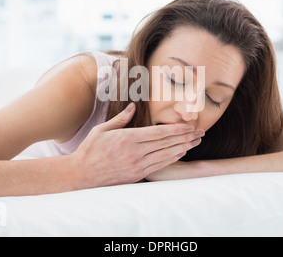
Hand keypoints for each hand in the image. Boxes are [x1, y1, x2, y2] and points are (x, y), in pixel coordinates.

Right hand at [71, 103, 202, 187]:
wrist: (82, 175)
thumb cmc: (90, 149)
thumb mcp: (102, 129)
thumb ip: (121, 119)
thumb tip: (133, 107)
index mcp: (127, 139)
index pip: (158, 133)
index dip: (176, 130)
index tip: (188, 126)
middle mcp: (135, 153)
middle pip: (166, 144)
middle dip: (185, 138)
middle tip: (200, 133)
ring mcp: (137, 166)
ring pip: (166, 156)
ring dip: (183, 148)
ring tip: (195, 143)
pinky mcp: (137, 175)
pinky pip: (159, 166)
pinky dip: (172, 159)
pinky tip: (181, 153)